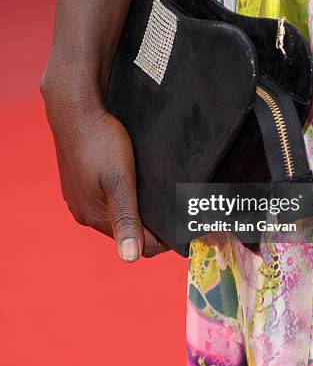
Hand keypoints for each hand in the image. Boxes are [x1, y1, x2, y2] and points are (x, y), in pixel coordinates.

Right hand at [42, 90, 168, 261]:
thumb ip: (126, 218)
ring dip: (138, 208)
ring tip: (157, 192)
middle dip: (151, 224)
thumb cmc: (100, 140)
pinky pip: (108, 197)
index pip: (137, 245)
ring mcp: (80, 196)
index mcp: (94, 216)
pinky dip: (125, 194)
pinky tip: (135, 180)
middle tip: (175, 206)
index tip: (183, 226)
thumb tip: (129, 258)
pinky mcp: (80, 182)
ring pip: (118, 213)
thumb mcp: (120, 180)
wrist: (76, 107)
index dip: (163, 239)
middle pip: (128, 230)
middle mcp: (85, 212)